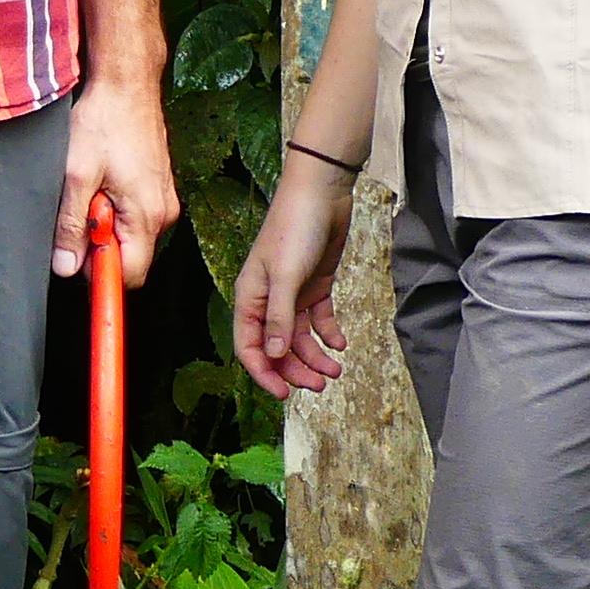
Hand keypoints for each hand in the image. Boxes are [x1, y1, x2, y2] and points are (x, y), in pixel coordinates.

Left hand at [55, 73, 178, 285]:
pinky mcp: (158, 187)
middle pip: (130, 256)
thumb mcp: (76, 175)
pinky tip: (102, 178)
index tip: (79, 267)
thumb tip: (67, 265)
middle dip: (100, 244)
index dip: (102, 277)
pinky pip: (135, 215)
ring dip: (105, 222)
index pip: (131, 275)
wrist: (127, 84)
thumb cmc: (105, 121)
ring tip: (91, 187)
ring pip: (130, 234)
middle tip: (82, 209)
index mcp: (146, 215)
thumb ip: (71, 225)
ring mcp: (163, 199)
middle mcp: (162, 213)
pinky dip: (114, 206)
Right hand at [232, 159, 357, 396]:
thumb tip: (275, 355)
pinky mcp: (315, 286)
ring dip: (316, 356)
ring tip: (336, 371)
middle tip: (321, 385)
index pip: (249, 347)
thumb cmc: (295, 228)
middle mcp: (268, 300)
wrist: (322, 193)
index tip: (284, 394)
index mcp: (250, 297)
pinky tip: (341, 344)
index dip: (264, 373)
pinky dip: (329, 334)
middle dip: (296, 370)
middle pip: (278, 348)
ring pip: (300, 338)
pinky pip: (319, 320)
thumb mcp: (285, 275)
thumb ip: (280, 317)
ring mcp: (292, 294)